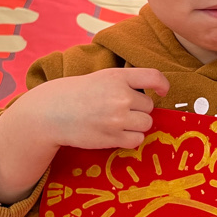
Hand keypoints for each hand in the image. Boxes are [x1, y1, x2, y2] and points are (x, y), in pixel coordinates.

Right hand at [31, 67, 169, 150]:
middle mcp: (120, 96)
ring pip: (146, 124)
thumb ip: (127, 82)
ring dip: (136, 125)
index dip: (163, 85)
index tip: (162, 91)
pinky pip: (137, 140)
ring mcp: (117, 118)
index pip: (154, 77)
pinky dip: (130, 138)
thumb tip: (155, 96)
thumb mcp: (103, 77)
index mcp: (118, 77)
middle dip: (138, 109)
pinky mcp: (112, 137)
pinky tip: (115, 133)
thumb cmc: (79, 94)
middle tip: (119, 110)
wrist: (53, 112)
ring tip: (117, 122)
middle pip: (149, 107)